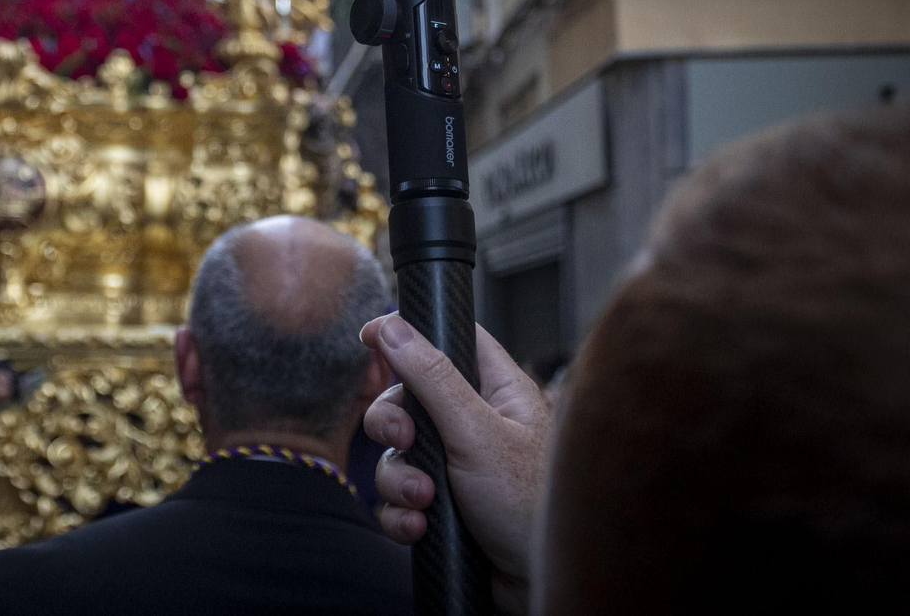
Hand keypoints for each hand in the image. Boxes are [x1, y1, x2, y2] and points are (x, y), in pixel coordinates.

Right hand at [360, 315, 551, 614]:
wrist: (538, 585)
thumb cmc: (530, 505)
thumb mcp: (477, 433)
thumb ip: (432, 378)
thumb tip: (393, 326)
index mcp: (495, 390)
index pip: (449, 339)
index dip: (409, 332)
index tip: (371, 334)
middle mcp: (474, 423)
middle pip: (407, 399)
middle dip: (393, 425)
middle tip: (404, 441)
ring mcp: (456, 466)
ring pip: (398, 454)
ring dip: (400, 480)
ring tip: (424, 501)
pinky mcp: (442, 506)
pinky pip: (398, 497)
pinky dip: (401, 512)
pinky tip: (419, 526)